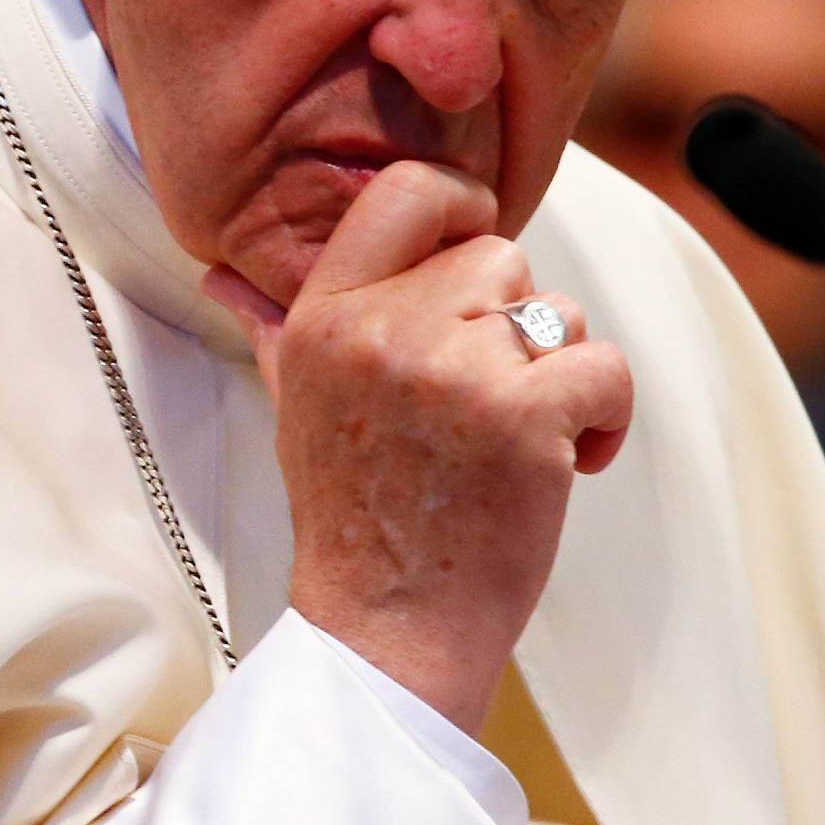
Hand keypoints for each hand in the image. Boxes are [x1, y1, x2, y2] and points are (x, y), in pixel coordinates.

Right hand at [205, 160, 631, 734]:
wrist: (386, 632)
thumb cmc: (352, 520)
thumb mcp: (294, 408)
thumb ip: (272, 329)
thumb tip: (220, 276)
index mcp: (323, 317)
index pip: (405, 192)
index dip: (460, 207)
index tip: (475, 257)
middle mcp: (382, 331)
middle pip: (499, 256)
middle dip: (512, 326)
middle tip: (484, 406)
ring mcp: (453, 372)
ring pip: (558, 308)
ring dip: (560, 372)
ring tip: (520, 441)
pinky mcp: (523, 417)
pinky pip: (604, 366)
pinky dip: (604, 418)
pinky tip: (569, 464)